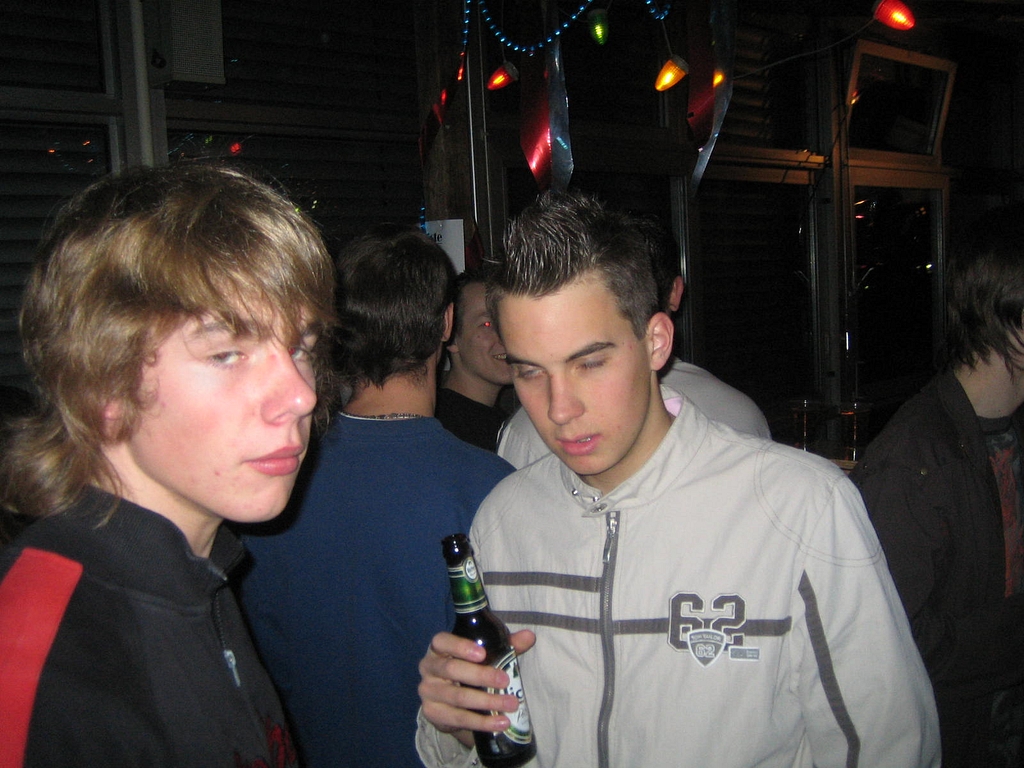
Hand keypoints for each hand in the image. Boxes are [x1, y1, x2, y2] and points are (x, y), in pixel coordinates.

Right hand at [418, 630, 536, 746]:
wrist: (451, 702)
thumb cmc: (469, 669)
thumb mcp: (487, 655)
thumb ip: (506, 645)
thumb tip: (529, 636)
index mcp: (439, 648)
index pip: (442, 641)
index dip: (460, 646)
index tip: (482, 654)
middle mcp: (429, 668)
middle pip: (451, 669)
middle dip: (481, 675)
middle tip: (505, 680)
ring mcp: (428, 692)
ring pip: (457, 697)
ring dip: (486, 702)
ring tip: (510, 704)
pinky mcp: (433, 713)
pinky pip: (458, 718)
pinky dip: (481, 722)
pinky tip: (500, 722)